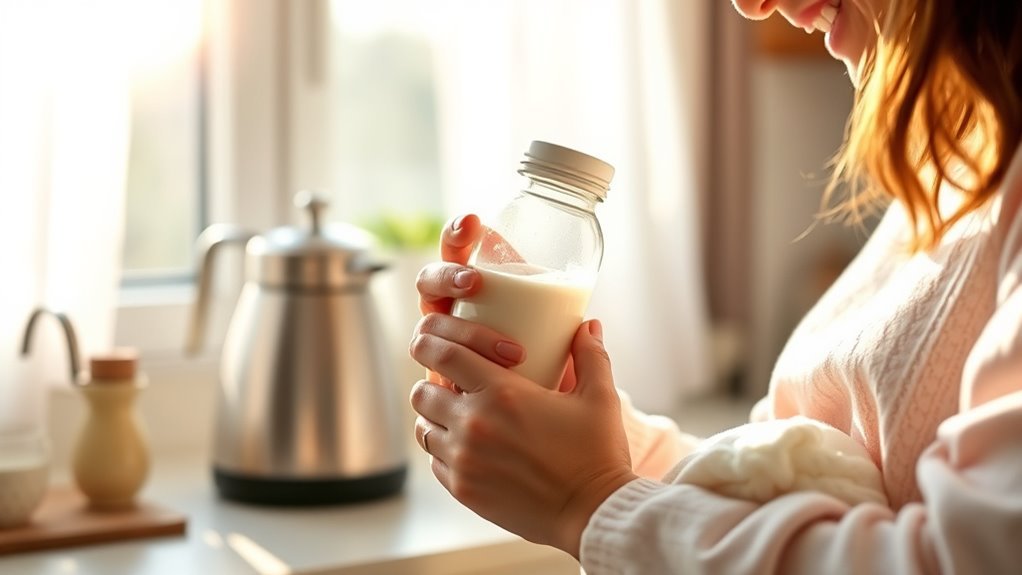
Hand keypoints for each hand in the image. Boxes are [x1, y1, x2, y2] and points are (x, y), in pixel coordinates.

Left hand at [408, 319, 636, 557]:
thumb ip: (590, 354)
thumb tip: (588, 325)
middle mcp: (474, 425)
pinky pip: (434, 462)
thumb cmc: (597, 453)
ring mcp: (464, 461)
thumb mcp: (600, 397)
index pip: (444, 355)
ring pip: (423, 429)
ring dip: (435, 418)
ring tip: (458, 415)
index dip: (434, 344)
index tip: (436, 344)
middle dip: (433, 383)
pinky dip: (443, 450)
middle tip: (452, 384)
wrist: (594, 513)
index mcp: (502, 393)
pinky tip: (467, 447)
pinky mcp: (463, 490)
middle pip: (423, 393)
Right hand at [413, 214, 578, 391]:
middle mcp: (452, 308)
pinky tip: (465, 379)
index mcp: (479, 286)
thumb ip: (574, 336)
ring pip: (428, 322)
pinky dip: (444, 367)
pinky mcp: (434, 370)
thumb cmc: (545, 371)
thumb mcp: (562, 347)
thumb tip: (589, 324)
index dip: (459, 232)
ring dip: (461, 331)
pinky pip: (427, 361)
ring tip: (505, 349)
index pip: (458, 248)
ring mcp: (440, 339)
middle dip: (448, 275)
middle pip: (431, 278)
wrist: (529, 420)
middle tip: (474, 283)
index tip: (475, 223)